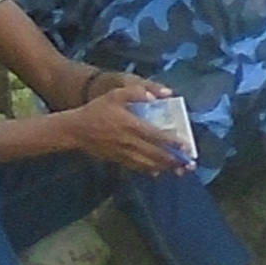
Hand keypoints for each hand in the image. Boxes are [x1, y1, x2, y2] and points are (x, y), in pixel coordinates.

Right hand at [46, 90, 198, 174]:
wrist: (76, 131)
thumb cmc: (97, 110)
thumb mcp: (115, 94)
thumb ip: (135, 93)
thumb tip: (154, 96)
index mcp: (131, 125)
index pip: (156, 135)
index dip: (172, 142)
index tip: (186, 146)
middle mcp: (130, 142)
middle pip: (156, 154)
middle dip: (174, 160)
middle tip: (189, 164)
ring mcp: (124, 153)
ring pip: (148, 163)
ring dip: (165, 167)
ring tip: (180, 170)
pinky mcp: (118, 160)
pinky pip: (137, 167)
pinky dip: (149, 170)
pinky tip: (158, 171)